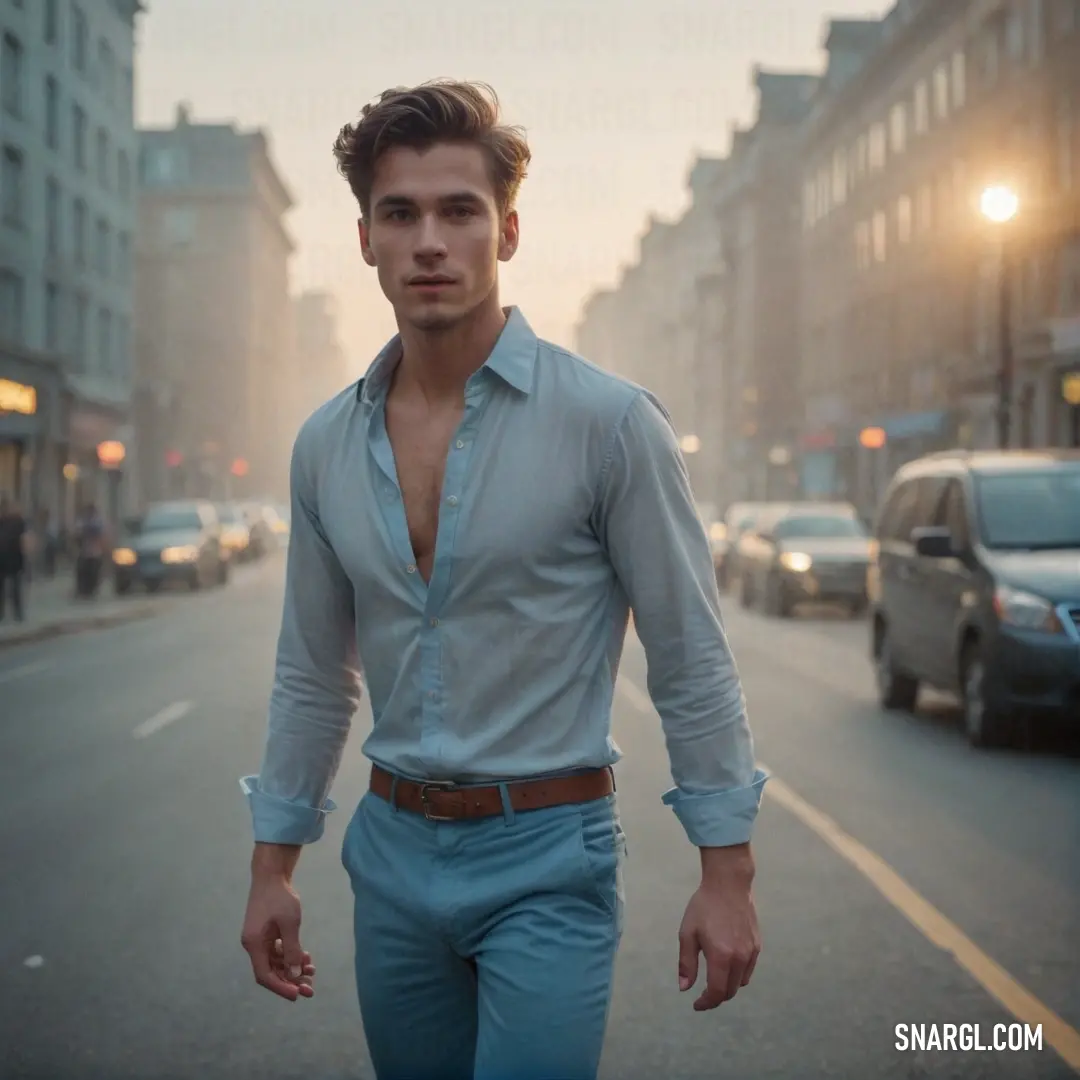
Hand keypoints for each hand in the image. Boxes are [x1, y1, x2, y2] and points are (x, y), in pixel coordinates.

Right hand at [241, 876, 315, 1001]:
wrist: (271, 874)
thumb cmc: (280, 897)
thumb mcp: (289, 923)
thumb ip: (292, 949)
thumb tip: (295, 974)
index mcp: (254, 944)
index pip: (265, 975)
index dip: (281, 987)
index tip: (297, 995)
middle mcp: (254, 945)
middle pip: (271, 971)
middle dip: (290, 981)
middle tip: (310, 989)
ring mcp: (259, 939)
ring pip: (276, 962)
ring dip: (292, 968)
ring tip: (312, 972)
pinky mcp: (266, 933)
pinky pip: (278, 951)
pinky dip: (290, 955)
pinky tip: (306, 958)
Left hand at [677, 878, 760, 1010]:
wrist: (729, 884)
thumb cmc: (704, 906)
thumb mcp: (688, 933)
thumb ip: (687, 963)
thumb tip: (684, 988)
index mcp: (720, 956)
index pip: (716, 992)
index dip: (706, 1003)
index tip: (696, 1004)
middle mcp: (739, 958)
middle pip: (730, 991)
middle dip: (716, 997)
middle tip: (702, 995)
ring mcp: (751, 952)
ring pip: (741, 983)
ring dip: (727, 987)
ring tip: (714, 980)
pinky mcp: (757, 946)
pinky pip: (748, 970)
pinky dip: (738, 976)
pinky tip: (726, 966)